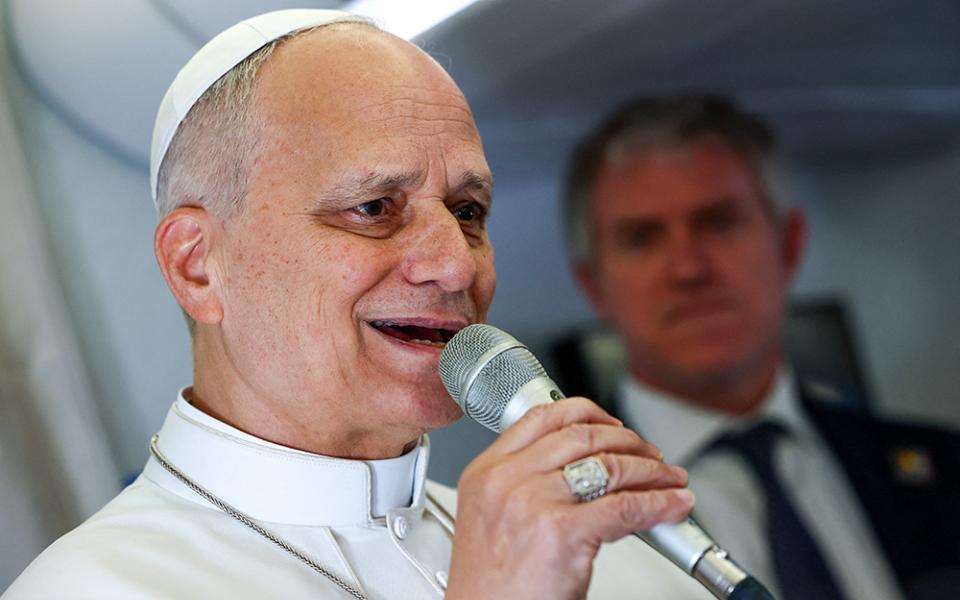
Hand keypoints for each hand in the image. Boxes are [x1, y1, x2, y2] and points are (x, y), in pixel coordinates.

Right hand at [444, 397, 693, 599]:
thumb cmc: (492, 586)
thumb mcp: (493, 519)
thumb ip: (527, 484)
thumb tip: (584, 470)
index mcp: (486, 471)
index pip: (543, 417)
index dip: (588, 412)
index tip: (612, 424)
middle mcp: (506, 479)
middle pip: (582, 435)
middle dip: (629, 441)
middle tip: (650, 455)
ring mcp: (533, 502)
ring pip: (610, 466)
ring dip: (652, 470)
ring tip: (670, 479)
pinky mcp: (562, 532)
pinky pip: (626, 507)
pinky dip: (659, 504)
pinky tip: (672, 505)